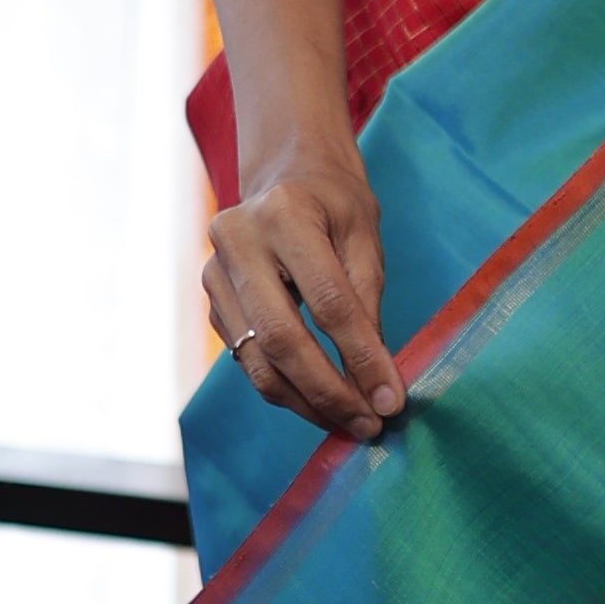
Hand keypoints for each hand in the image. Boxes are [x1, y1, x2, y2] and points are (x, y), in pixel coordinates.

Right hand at [204, 137, 404, 442]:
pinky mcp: (212, 304)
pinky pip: (247, 361)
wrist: (283, 179)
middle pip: (281, 338)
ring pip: (257, 360)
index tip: (391, 400)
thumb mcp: (364, 236)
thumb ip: (367, 302)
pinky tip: (320, 402)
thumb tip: (377, 381)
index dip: (360, 357)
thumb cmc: (334, 205)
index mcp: (283, 214)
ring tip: (349, 423)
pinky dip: (286, 389)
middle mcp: (236, 242)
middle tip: (368, 424)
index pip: (327, 301)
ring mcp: (214, 275)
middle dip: (328, 391)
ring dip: (306, 402)